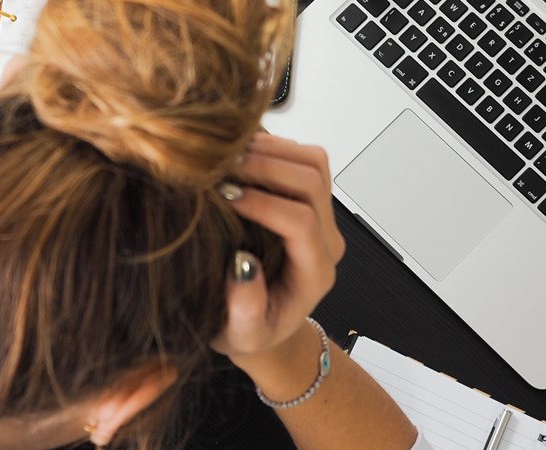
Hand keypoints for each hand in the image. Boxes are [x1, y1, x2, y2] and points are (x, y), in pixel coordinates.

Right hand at [211, 133, 344, 364]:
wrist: (263, 323)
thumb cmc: (251, 331)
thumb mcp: (242, 335)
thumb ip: (245, 310)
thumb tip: (242, 265)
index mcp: (315, 272)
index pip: (301, 222)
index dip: (264, 204)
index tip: (224, 197)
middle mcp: (326, 239)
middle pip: (312, 182)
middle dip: (265, 167)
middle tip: (220, 168)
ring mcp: (321, 215)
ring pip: (313, 162)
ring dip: (270, 151)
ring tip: (226, 156)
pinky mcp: (309, 198)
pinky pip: (302, 158)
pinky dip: (271, 147)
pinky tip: (236, 154)